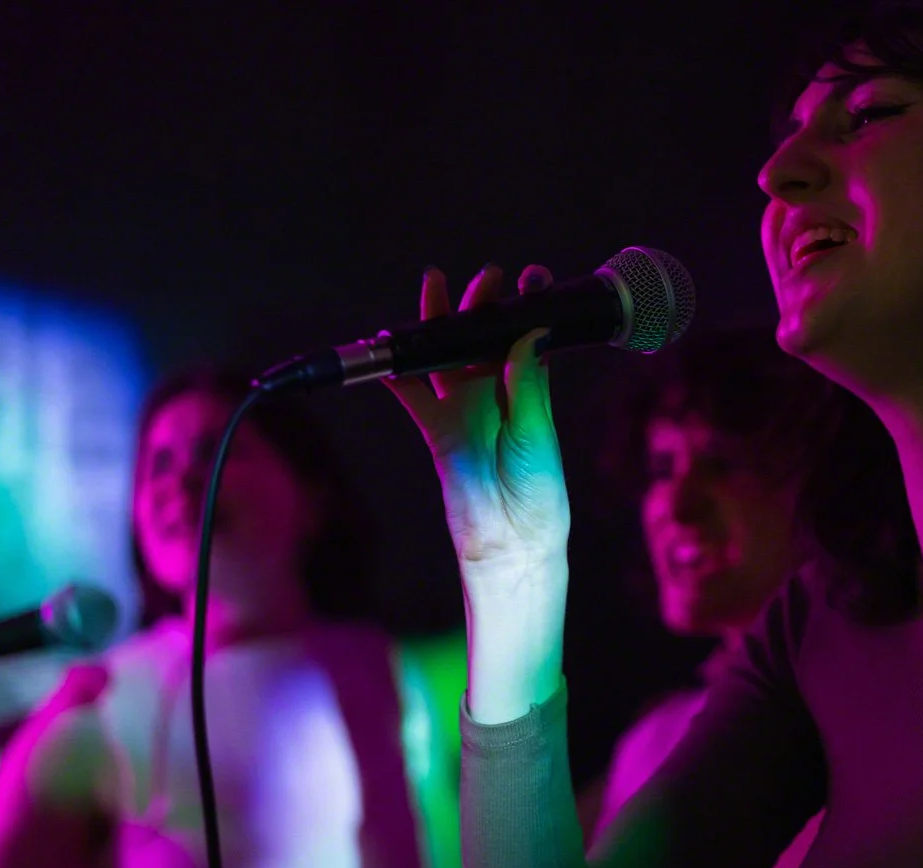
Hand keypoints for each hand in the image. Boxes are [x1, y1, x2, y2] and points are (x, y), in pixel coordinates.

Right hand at [386, 263, 569, 571]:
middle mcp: (495, 395)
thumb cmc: (537, 488)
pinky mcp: (437, 429)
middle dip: (481, 304)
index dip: (528, 307)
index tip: (532, 277)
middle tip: (487, 275)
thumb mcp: (535, 430)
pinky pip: (412, 395)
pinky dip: (397, 374)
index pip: (527, 338)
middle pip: (482, 339)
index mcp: (529, 390)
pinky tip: (386, 348)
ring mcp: (464, 409)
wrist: (511, 537)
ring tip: (435, 284)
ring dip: (438, 323)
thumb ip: (526, 381)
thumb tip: (529, 332)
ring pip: (445, 355)